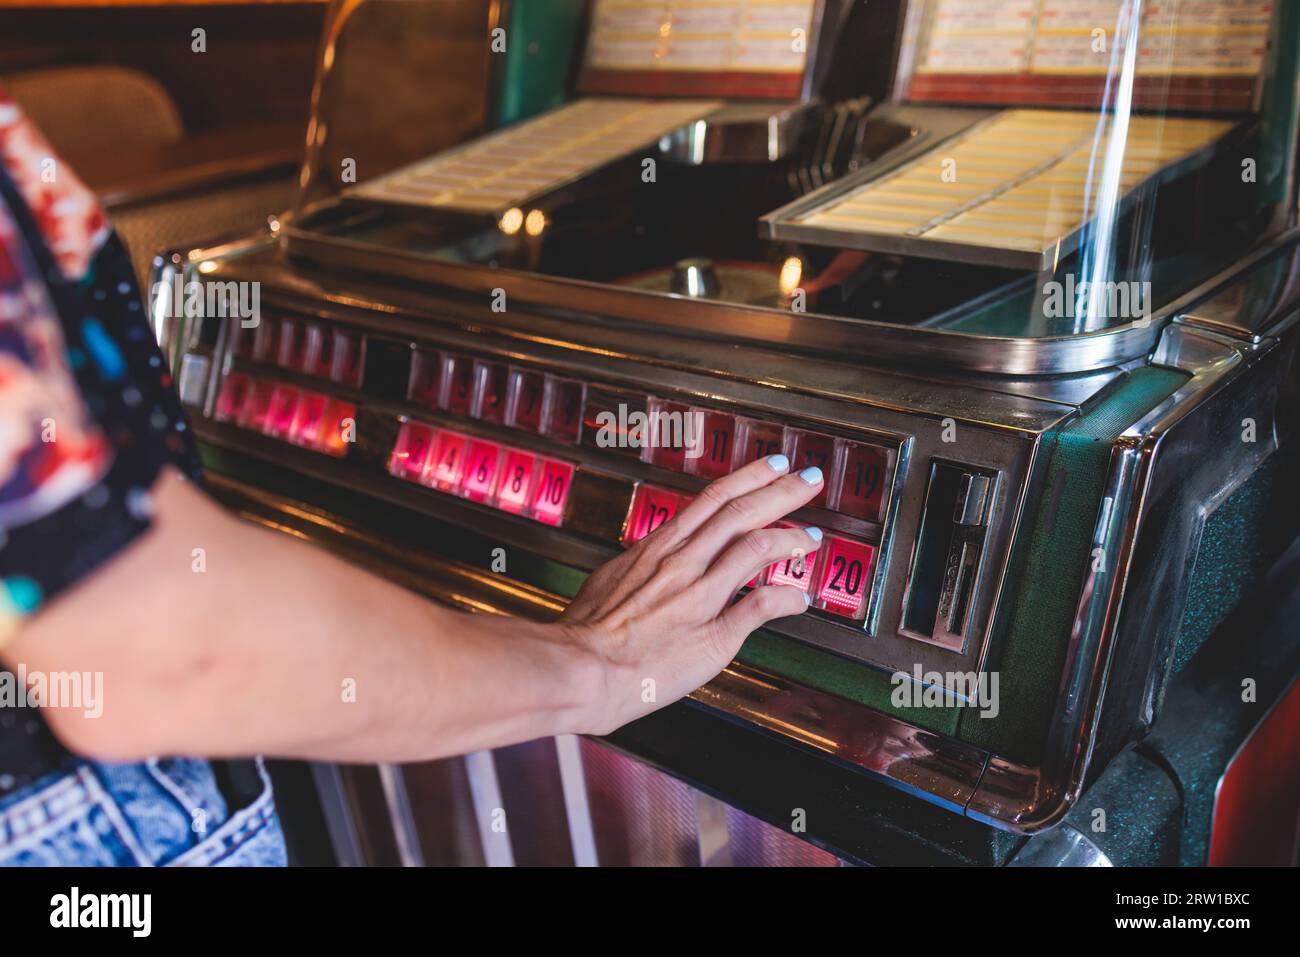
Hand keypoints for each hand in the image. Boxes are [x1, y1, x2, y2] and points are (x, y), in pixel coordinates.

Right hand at [560, 454, 824, 734]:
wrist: (579, 668)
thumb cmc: (587, 632)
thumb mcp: (612, 578)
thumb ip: (644, 566)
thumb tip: (656, 559)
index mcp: (658, 548)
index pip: (713, 499)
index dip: (749, 478)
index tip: (772, 466)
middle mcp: (682, 563)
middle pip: (741, 512)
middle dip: (782, 491)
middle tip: (810, 478)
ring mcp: (699, 596)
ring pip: (755, 548)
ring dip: (791, 537)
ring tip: (813, 535)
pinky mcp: (712, 634)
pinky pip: (760, 606)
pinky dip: (787, 598)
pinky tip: (800, 598)